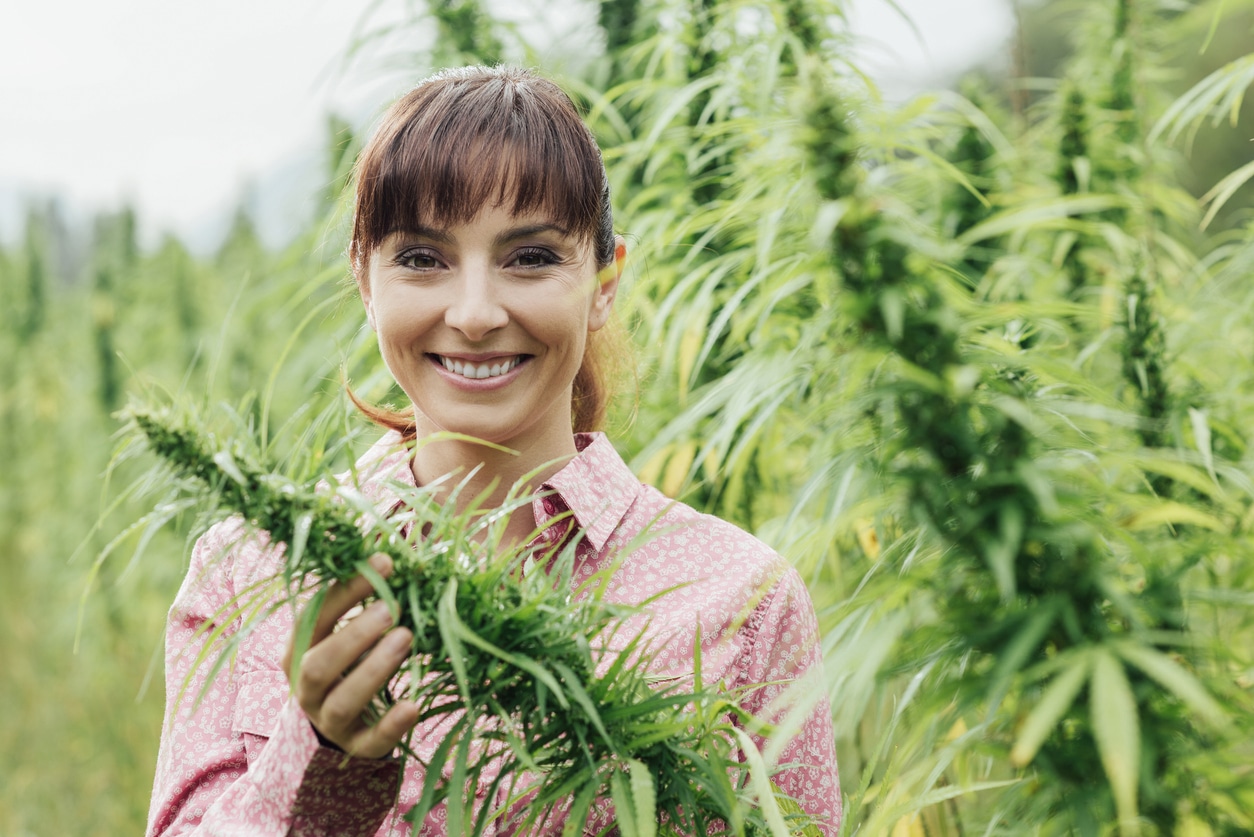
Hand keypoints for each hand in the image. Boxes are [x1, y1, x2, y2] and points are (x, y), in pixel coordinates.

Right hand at [281, 553, 419, 758]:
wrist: (335, 728)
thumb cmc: (345, 664)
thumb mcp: (341, 633)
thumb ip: (360, 602)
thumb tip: (391, 554)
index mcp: (299, 652)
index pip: (313, 619)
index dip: (345, 591)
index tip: (383, 564)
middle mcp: (306, 688)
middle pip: (319, 664)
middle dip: (356, 634)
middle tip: (394, 607)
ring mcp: (330, 721)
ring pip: (343, 701)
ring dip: (374, 669)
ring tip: (407, 638)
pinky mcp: (357, 747)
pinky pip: (370, 741)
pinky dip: (391, 725)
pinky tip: (413, 706)